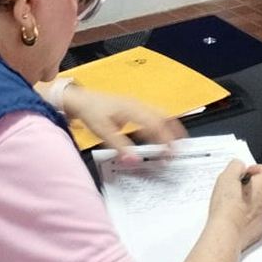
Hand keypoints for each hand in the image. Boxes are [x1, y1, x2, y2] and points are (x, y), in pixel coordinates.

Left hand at [61, 85, 186, 153]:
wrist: (80, 100)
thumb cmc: (91, 113)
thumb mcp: (103, 132)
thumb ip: (119, 147)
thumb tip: (134, 161)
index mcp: (133, 110)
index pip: (156, 125)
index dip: (165, 140)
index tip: (170, 154)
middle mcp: (138, 105)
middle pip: (163, 117)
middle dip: (174, 132)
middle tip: (181, 148)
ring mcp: (137, 104)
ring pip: (160, 113)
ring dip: (170, 127)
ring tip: (177, 141)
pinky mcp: (134, 106)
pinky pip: (154, 113)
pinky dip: (162, 123)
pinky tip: (161, 133)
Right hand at [210, 160, 261, 249]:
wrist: (227, 234)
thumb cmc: (228, 208)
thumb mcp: (226, 177)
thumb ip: (235, 166)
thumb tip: (239, 166)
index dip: (260, 169)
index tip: (247, 173)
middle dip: (255, 185)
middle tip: (239, 187)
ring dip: (253, 200)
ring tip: (235, 202)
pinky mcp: (261, 229)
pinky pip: (259, 217)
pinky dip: (251, 214)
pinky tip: (237, 215)